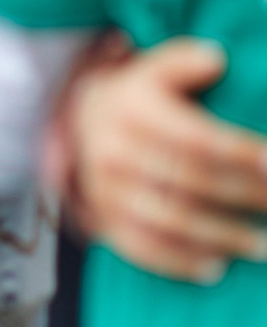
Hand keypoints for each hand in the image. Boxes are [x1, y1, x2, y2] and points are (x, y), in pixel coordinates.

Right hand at [63, 37, 266, 280]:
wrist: (79, 123)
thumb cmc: (137, 95)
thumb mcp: (155, 67)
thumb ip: (186, 61)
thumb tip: (217, 60)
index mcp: (132, 111)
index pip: (196, 139)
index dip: (240, 154)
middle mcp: (114, 152)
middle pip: (190, 183)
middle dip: (244, 198)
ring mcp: (105, 190)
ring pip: (170, 222)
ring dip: (222, 238)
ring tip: (262, 246)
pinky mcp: (103, 220)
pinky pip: (143, 249)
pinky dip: (180, 263)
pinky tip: (215, 266)